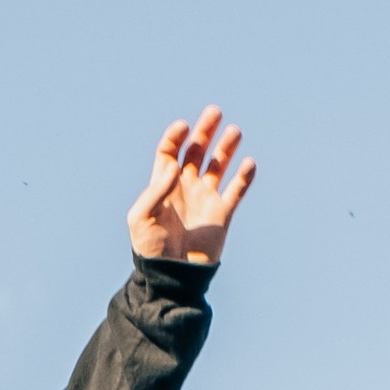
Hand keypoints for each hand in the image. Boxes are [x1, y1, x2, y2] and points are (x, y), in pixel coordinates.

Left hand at [129, 107, 255, 266]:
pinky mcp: (221, 214)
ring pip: (218, 166)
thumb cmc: (150, 249)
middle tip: (214, 112)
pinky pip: (236, 191)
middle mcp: (186, 187)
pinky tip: (249, 164)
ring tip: (234, 131)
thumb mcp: (141, 218)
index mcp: (163, 185)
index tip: (183, 127)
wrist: (171, 277)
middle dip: (205, 131)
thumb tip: (174, 166)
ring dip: (226, 148)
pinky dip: (244, 178)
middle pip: (196, 151)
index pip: (170, 152)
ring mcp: (205, 199)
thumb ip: (155, 190)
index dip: (175, 137)